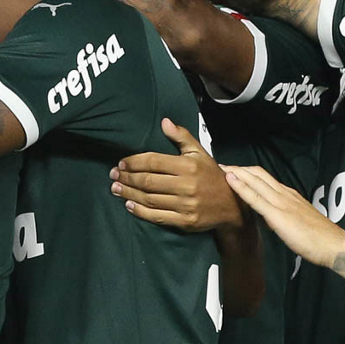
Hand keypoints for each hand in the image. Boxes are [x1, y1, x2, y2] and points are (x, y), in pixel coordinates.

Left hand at [110, 118, 243, 232]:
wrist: (231, 205)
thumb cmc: (212, 176)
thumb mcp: (200, 152)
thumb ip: (181, 137)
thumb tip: (164, 122)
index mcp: (188, 165)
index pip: (153, 162)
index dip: (134, 162)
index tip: (121, 162)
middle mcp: (186, 185)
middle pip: (148, 181)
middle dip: (127, 177)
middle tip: (113, 175)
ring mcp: (185, 205)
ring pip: (149, 199)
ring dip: (129, 193)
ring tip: (115, 188)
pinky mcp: (185, 221)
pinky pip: (157, 216)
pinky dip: (140, 211)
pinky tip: (129, 205)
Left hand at [224, 164, 339, 267]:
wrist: (333, 244)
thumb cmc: (318, 237)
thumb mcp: (297, 220)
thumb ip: (282, 214)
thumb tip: (266, 215)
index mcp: (289, 194)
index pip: (264, 177)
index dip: (247, 172)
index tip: (233, 170)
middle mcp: (284, 193)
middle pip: (257, 174)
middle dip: (238, 168)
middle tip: (221, 165)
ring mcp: (281, 202)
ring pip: (255, 181)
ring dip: (236, 172)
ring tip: (220, 168)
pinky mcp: (277, 214)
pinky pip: (255, 197)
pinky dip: (240, 187)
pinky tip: (229, 181)